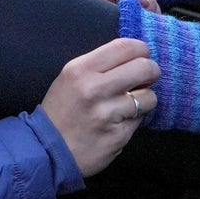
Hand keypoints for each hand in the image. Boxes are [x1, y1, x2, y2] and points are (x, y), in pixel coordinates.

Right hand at [41, 37, 159, 178]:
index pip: (125, 47)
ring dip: (144, 100)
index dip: (141, 50)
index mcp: (81, 70)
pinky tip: (118, 123)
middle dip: (151, 72)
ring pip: (149, 97)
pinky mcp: (118, 136)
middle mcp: (95, 89)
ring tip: (129, 104)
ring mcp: (108, 114)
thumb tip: (136, 57)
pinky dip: (134, 120)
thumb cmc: (61, 111)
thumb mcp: (70, 77)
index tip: (142, 57)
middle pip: (144, 68)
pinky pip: (140, 120)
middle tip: (147, 78)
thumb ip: (100, 65)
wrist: (48, 151)